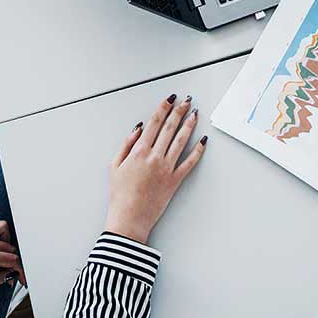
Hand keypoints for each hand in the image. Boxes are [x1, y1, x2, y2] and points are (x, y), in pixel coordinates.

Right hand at [104, 93, 207, 243]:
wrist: (129, 218)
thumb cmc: (120, 195)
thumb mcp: (114, 165)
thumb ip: (126, 144)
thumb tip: (138, 129)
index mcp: (139, 151)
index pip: (155, 122)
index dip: (163, 108)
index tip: (169, 99)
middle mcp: (155, 156)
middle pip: (170, 127)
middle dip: (179, 111)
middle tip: (186, 101)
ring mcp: (167, 168)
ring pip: (181, 141)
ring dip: (189, 125)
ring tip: (195, 114)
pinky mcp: (175, 181)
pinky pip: (189, 163)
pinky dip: (198, 151)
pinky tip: (203, 142)